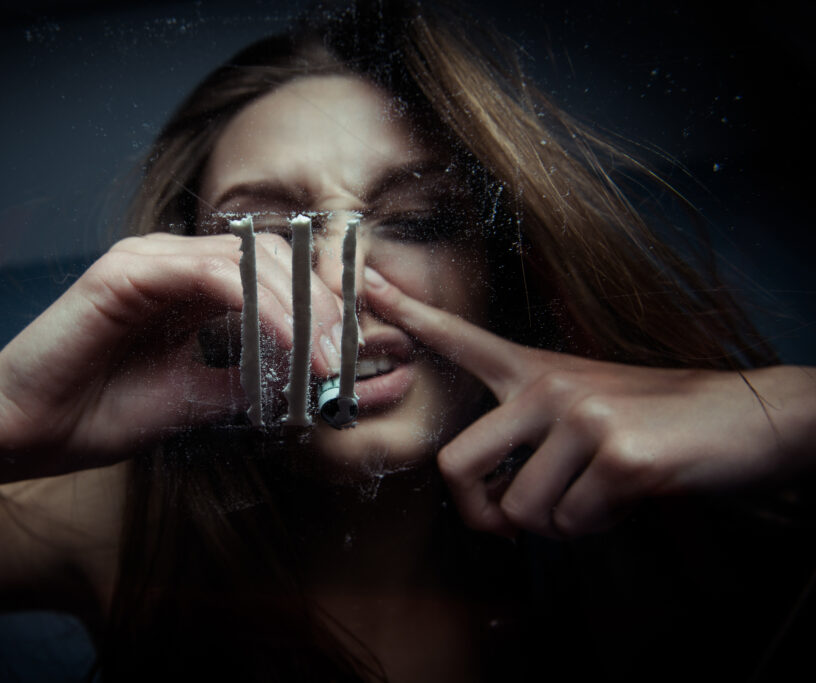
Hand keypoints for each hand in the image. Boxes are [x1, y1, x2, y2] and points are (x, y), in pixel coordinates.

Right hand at [0, 233, 342, 473]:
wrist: (26, 434)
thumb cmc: (99, 414)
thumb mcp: (195, 397)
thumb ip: (246, 380)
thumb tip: (308, 383)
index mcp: (188, 287)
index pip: (272, 274)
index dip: (317, 307)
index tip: (349, 354)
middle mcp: (172, 262)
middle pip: (272, 259)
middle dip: (319, 307)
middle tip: (346, 360)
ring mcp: (149, 260)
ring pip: (250, 260)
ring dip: (299, 309)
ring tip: (327, 359)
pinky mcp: (126, 270)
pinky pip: (212, 273)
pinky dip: (258, 306)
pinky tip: (286, 342)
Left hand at [362, 266, 811, 537]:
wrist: (747, 419)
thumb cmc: (657, 422)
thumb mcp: (586, 408)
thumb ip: (530, 437)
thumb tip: (492, 502)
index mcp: (536, 371)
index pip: (460, 337)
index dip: (408, 312)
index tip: (364, 282)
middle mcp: (548, 386)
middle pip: (458, 466)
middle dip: (480, 514)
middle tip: (513, 522)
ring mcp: (581, 416)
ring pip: (520, 509)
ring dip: (557, 523)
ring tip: (596, 496)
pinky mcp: (616, 453)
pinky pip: (571, 522)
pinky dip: (595, 528)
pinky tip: (624, 498)